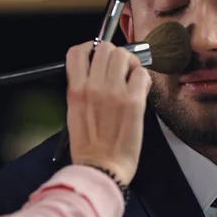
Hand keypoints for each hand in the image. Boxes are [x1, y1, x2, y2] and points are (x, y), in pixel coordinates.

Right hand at [65, 41, 151, 184]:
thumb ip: (82, 88)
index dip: (90, 48)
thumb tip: (96, 71)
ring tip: (130, 78)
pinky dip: (142, 78)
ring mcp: (115, 93)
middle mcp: (93, 87)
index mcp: (75, 90)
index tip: (97, 54)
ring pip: (125, 56)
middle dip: (114, 55)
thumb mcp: (74, 112)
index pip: (78, 52)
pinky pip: (142, 74)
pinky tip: (140, 90)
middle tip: (119, 68)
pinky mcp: (134, 101)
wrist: (102, 169)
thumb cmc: (89, 146)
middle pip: (106, 48)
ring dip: (130, 63)